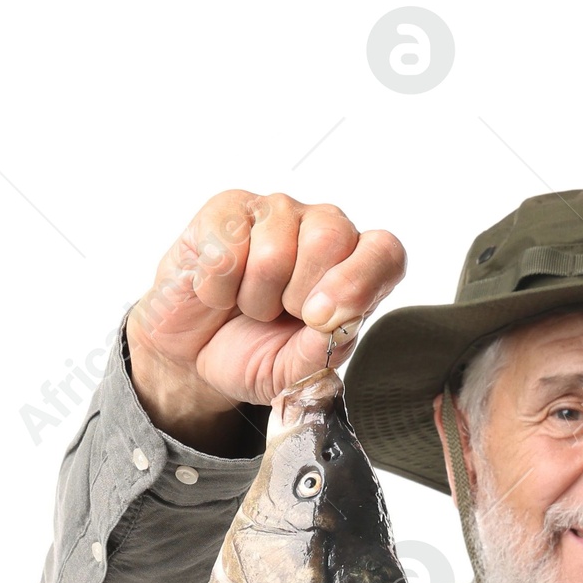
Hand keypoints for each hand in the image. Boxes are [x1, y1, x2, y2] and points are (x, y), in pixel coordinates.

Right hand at [126, 189, 406, 451]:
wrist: (196, 353)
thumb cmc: (256, 353)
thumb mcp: (296, 374)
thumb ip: (322, 354)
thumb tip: (334, 324)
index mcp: (356, 269)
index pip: (385, 252)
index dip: (357, 283)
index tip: (321, 321)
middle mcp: (324, 231)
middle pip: (330, 239)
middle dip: (298, 296)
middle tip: (282, 314)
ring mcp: (276, 213)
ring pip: (274, 251)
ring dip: (256, 298)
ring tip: (250, 305)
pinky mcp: (228, 208)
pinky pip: (226, 251)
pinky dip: (218, 290)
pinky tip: (220, 292)